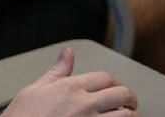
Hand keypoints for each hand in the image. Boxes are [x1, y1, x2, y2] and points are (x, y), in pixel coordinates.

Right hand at [1, 47, 138, 115]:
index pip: (105, 77)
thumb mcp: (35, 89)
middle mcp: (84, 104)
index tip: (113, 88)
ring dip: (130, 115)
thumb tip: (67, 53)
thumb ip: (57, 71)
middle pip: (122, 94)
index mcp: (70, 88)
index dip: (113, 82)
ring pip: (127, 116)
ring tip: (126, 116)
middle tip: (128, 103)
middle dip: (129, 98)